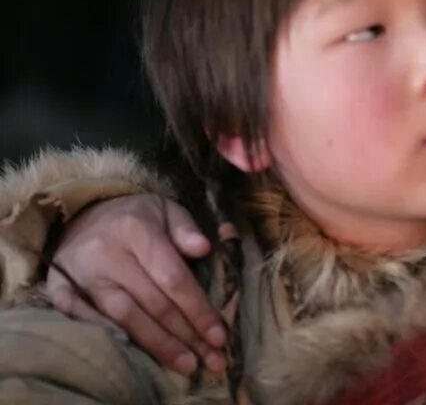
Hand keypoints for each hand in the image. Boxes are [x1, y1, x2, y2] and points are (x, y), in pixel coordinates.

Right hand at [46, 193, 227, 374]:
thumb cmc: (132, 215)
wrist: (78, 211)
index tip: (219, 334)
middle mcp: (108, 254)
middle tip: (212, 358)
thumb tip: (204, 248)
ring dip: (156, 344)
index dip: (197, 309)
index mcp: (137, 231)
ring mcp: (82, 274)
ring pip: (122, 317)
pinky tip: (134, 354)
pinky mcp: (59, 288)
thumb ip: (185, 228)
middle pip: (152, 303)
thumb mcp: (164, 208)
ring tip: (185, 363)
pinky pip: (82, 319)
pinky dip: (108, 337)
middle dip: (185, 334)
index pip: (173, 278)